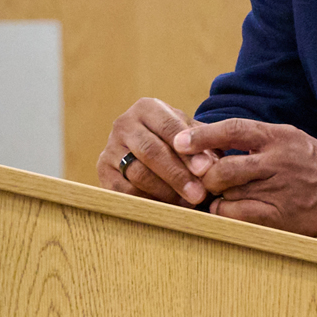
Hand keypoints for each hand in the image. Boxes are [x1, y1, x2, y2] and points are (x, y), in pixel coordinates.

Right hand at [99, 98, 219, 205]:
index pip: (168, 127)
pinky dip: (147, 201)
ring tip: (187, 204)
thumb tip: (213, 165)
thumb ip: (204, 144)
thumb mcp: (190, 133)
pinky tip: (167, 208)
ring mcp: (110, 148)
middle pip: (150, 151)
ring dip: (165, 192)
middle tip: (198, 194)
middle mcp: (124, 124)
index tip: (205, 170)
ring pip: (137, 173)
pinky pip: (124, 191)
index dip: (188, 150)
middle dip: (177, 175)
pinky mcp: (103, 171)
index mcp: (147, 108)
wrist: (145, 148)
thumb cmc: (176, 141)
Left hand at [172, 117, 316, 237]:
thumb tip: (208, 140)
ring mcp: (279, 191)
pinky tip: (231, 210)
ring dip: (216, 197)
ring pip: (228, 195)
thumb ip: (253, 138)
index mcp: (278, 137)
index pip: (234, 130)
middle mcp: (278, 163)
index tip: (179, 141)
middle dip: (206, 176)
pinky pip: (238, 217)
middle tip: (202, 178)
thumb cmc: (311, 163)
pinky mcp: (280, 217)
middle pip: (224, 169)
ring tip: (220, 195)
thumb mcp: (288, 138)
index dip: (203, 136)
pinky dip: (226, 214)